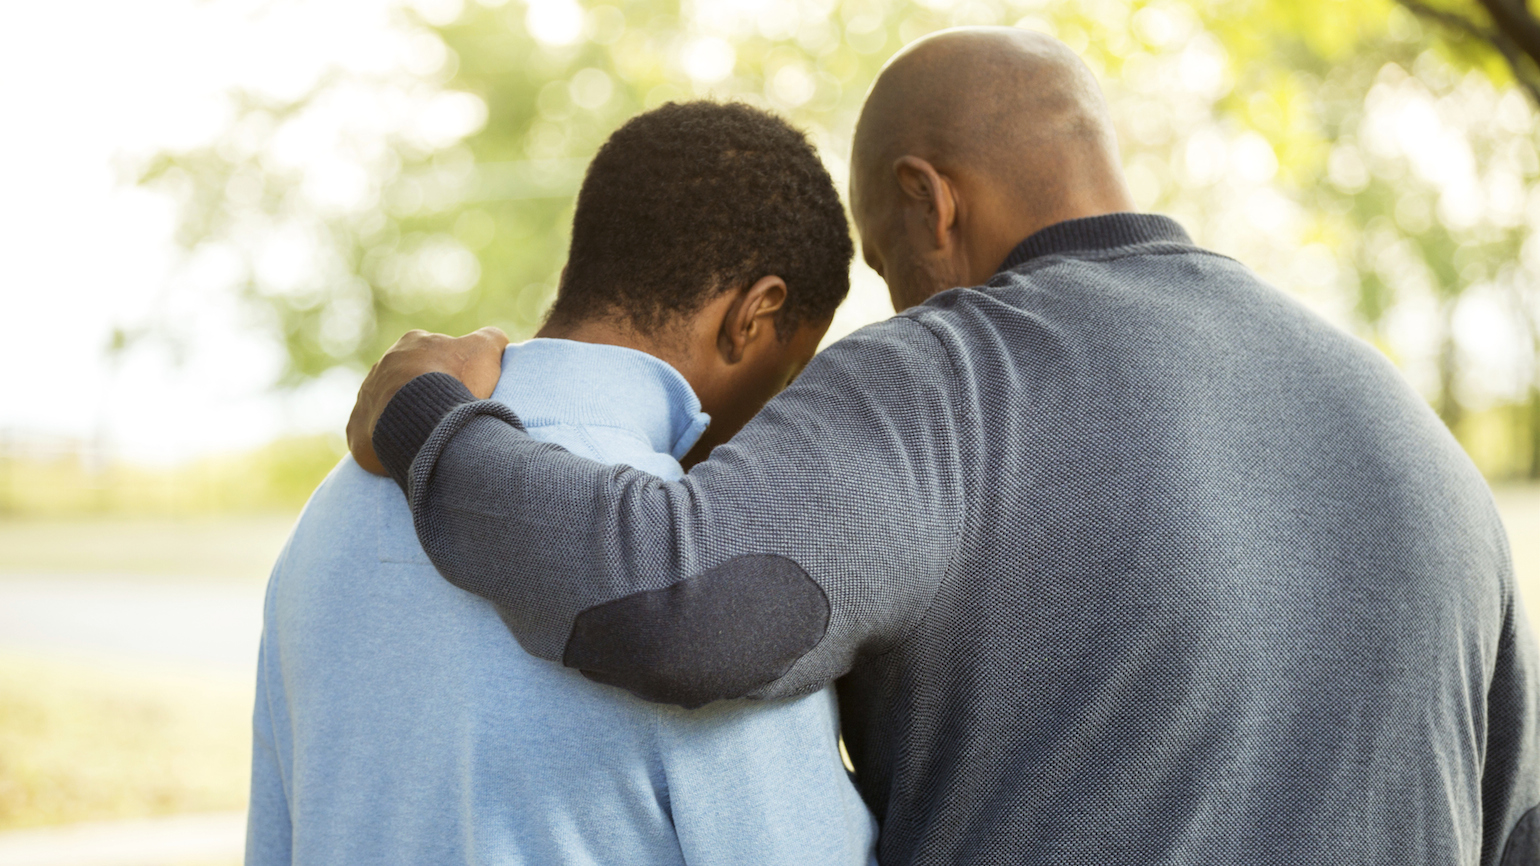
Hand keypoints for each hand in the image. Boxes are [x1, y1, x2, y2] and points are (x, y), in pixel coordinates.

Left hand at [347, 327, 509, 474]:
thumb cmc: (453, 380)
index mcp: (412, 343)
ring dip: (406, 417)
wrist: (418, 416)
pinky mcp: (358, 427)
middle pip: (409, 380)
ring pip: (390, 406)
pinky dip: (388, 441)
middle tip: (448, 415)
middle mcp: (384, 365)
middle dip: (426, 395)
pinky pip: (373, 434)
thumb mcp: (484, 351)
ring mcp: (367, 395)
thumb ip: (491, 339)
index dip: (451, 371)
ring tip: (430, 435)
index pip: (433, 354)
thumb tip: (495, 340)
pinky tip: (407, 449)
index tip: (463, 389)